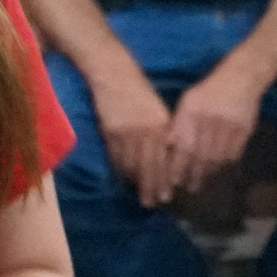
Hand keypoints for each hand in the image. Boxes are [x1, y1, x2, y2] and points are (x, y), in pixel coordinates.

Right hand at [86, 68, 171, 209]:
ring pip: (132, 164)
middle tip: (153, 203)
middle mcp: (146, 130)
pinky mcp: (110, 131)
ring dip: (136, 183)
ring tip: (139, 196)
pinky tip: (124, 179)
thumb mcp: (157, 110)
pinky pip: (116, 156)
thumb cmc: (139, 90)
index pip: (164, 158)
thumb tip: (167, 157)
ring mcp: (126, 132)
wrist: (113, 73)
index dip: (164, 178)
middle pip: (149, 166)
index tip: (166, 195)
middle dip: (151, 186)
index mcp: (160, 124)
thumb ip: (163, 132)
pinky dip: (121, 170)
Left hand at [159, 70, 262, 201]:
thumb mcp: (188, 102)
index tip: (174, 180)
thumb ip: (177, 124)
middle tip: (188, 188)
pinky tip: (217, 172)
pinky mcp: (244, 130)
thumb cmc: (208, 92)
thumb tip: (165, 147)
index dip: (179, 165)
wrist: (241, 79)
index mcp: (192, 113)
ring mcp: (229, 126)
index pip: (184, 145)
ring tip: (201, 184)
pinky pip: (233, 153)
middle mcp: (210, 121)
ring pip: (217, 157)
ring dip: (208, 173)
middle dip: (193, 174)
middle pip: (201, 155)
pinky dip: (224, 165)